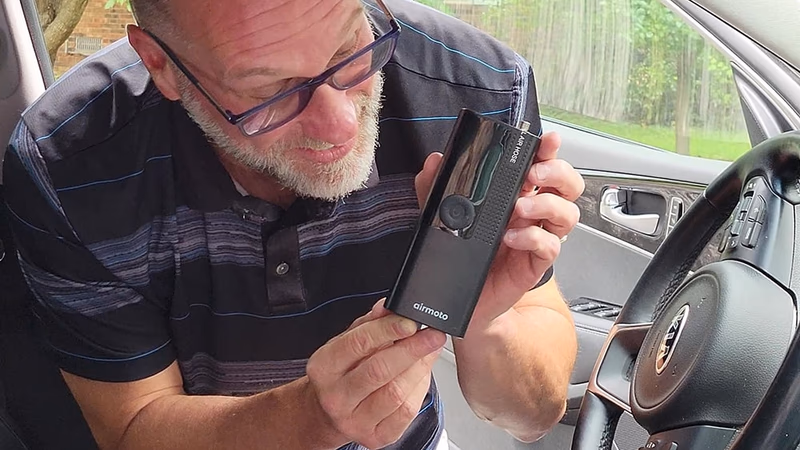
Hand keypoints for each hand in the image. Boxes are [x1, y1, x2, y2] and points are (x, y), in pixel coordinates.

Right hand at [305, 301, 445, 448]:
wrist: (327, 412)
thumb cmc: (340, 373)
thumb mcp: (346, 342)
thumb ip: (369, 324)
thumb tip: (389, 306)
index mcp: (323, 367)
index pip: (358, 344)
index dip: (388, 330)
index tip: (412, 321)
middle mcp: (335, 396)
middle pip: (379, 370)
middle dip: (412, 349)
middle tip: (433, 335)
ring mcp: (354, 420)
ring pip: (396, 392)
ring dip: (419, 368)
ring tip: (430, 351)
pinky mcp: (375, 437)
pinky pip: (406, 412)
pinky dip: (419, 390)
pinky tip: (421, 375)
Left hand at [415, 131, 583, 327]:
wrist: (459, 294)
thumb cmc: (461, 252)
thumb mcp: (440, 213)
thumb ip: (434, 186)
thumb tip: (435, 162)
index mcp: (516, 194)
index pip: (542, 166)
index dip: (549, 151)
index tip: (546, 141)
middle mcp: (532, 214)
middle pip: (567, 186)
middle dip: (557, 173)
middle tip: (534, 175)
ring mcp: (536, 237)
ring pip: (567, 215)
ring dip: (546, 205)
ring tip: (519, 208)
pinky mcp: (534, 263)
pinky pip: (549, 247)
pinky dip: (532, 238)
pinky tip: (511, 238)